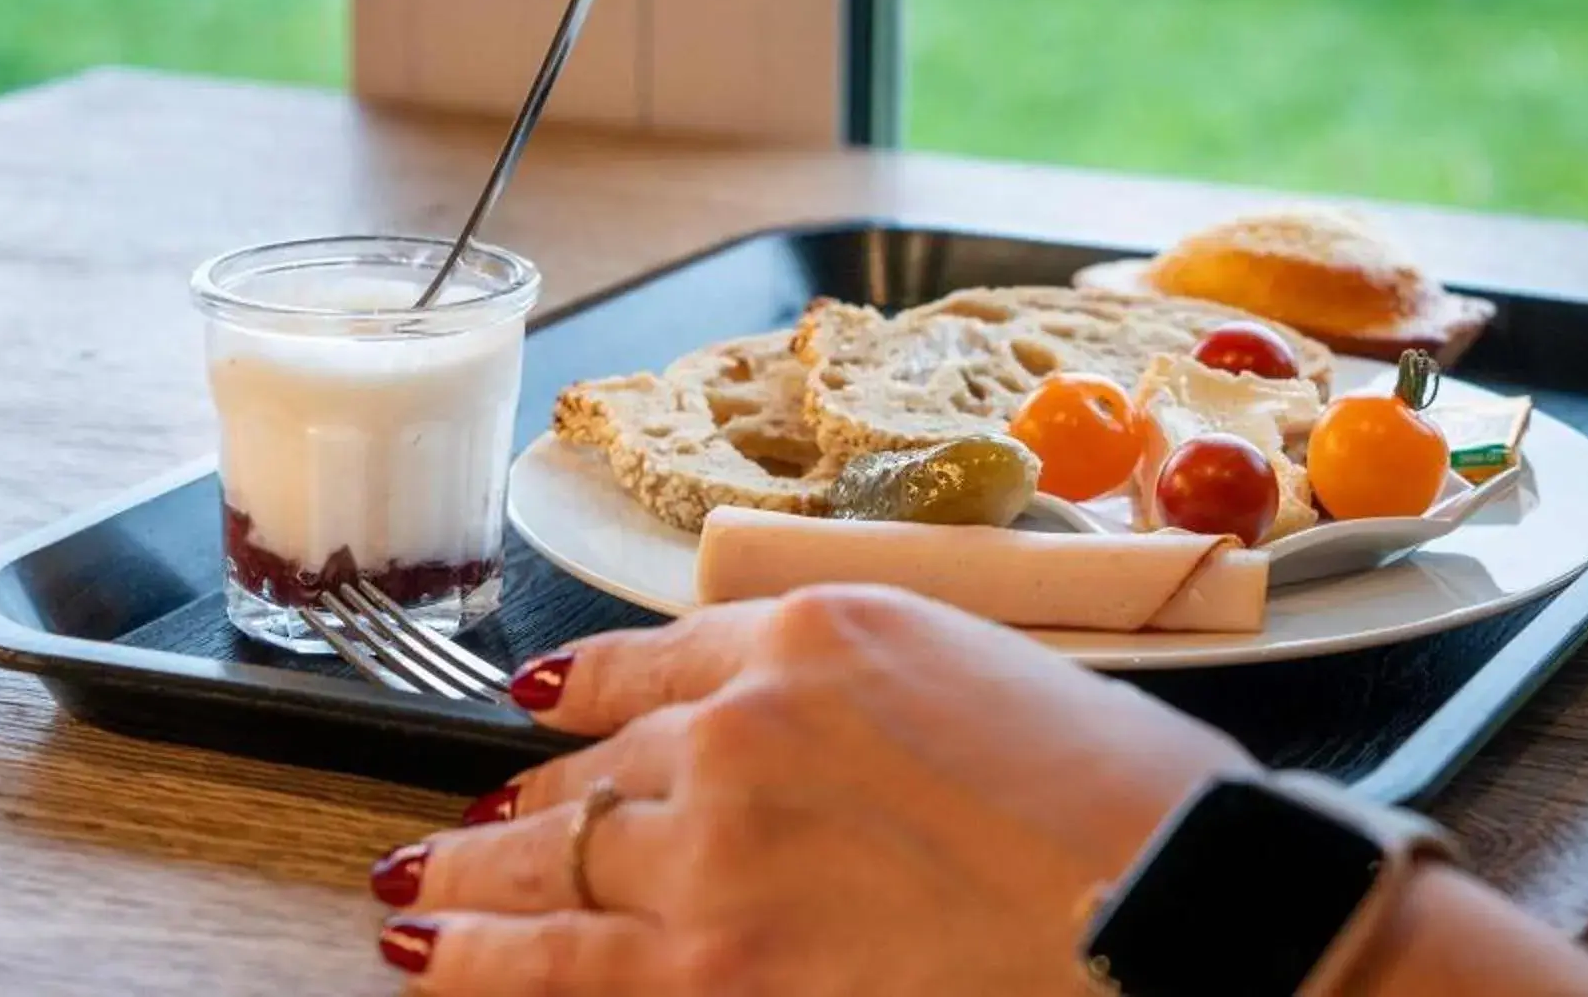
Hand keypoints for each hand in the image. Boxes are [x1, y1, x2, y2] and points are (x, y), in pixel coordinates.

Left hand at [367, 588, 1248, 994]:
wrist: (1168, 898)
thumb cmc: (1118, 799)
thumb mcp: (977, 679)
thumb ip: (856, 701)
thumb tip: (791, 763)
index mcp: (819, 626)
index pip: (656, 656)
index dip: (584, 698)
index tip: (542, 715)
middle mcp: (745, 717)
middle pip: (593, 761)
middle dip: (524, 798)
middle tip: (469, 823)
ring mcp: (716, 843)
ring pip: (549, 853)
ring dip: (473, 872)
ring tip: (419, 887)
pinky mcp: (711, 965)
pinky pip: (551, 961)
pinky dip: (474, 952)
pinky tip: (423, 945)